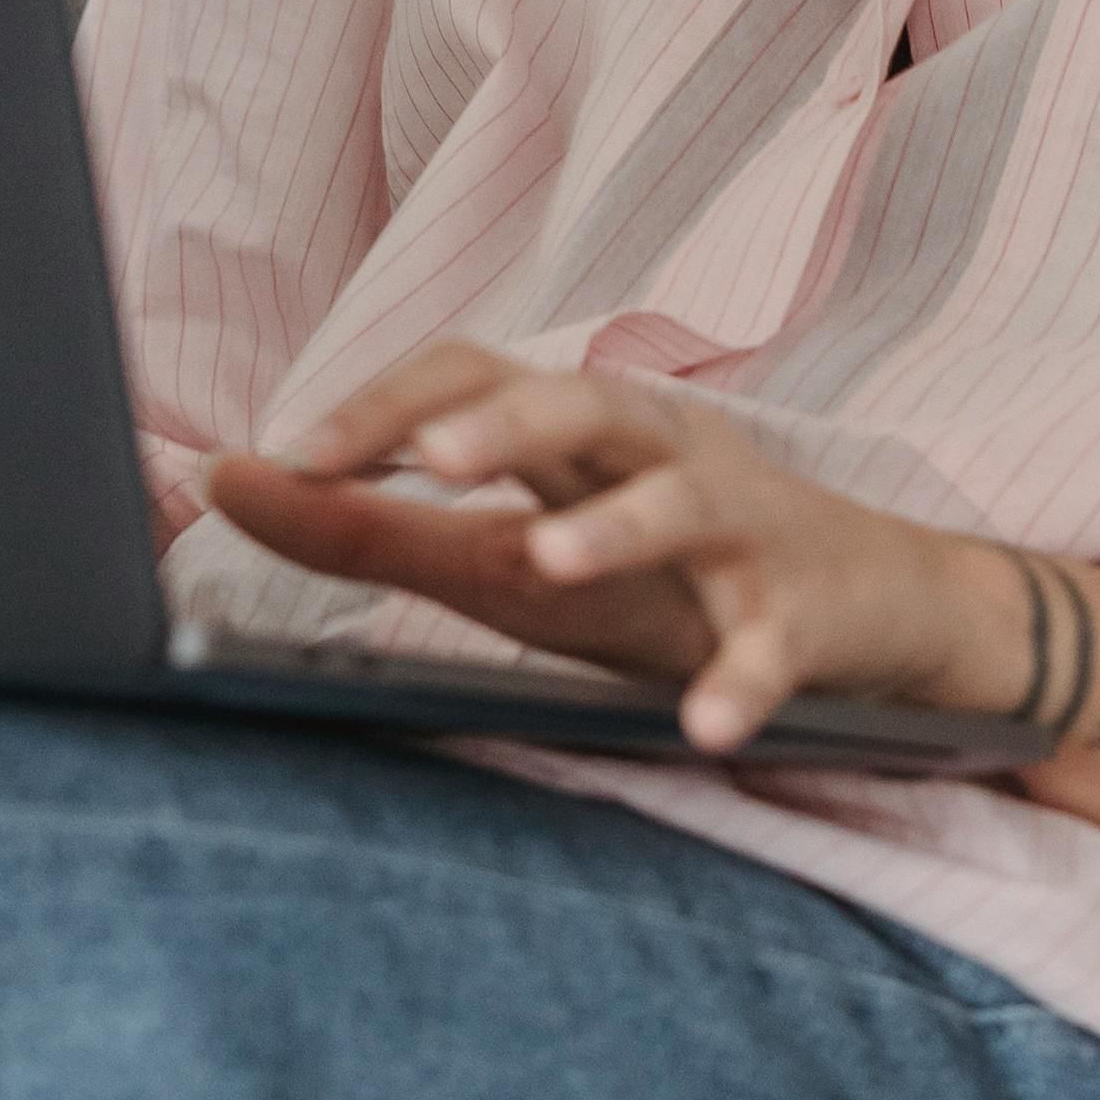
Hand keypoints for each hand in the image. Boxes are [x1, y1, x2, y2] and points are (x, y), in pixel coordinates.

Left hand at [205, 343, 1027, 754]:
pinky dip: (741, 682)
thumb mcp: (510, 554)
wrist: (877, 607)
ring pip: (683, 500)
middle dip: (504, 424)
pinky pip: (773, 643)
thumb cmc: (662, 580)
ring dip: (617, 529)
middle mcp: (661, 453)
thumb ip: (374, 524)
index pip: (474, 372)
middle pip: (582, 404)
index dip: (386, 406)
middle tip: (426, 465)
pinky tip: (705, 727)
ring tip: (548, 562)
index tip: (293, 455)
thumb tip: (222, 480)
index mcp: (577, 432)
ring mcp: (742, 527)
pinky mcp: (809, 612)